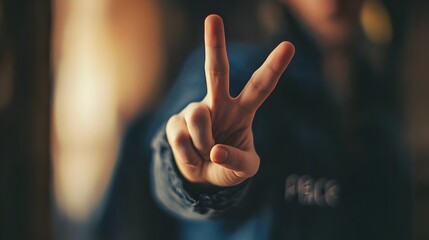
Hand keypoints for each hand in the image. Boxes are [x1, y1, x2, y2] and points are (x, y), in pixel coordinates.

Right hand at [166, 15, 294, 186]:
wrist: (202, 176)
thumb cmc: (228, 165)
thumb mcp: (244, 171)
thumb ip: (236, 162)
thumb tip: (215, 151)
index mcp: (243, 110)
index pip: (260, 86)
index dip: (273, 67)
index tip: (288, 45)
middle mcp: (218, 103)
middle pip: (217, 70)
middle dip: (215, 44)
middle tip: (213, 17)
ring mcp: (195, 110)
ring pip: (198, 117)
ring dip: (203, 144)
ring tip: (206, 153)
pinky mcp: (175, 123)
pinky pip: (181, 137)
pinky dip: (189, 155)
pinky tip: (191, 155)